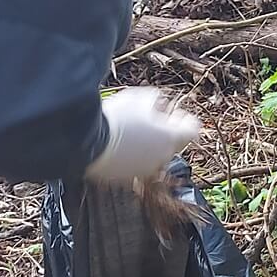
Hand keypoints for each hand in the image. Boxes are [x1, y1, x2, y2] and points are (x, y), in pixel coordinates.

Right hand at [83, 87, 201, 181]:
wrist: (85, 143)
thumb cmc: (116, 118)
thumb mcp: (139, 98)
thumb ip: (155, 100)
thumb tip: (159, 104)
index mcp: (171, 139)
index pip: (192, 130)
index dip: (184, 119)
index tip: (173, 113)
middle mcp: (162, 158)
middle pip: (173, 144)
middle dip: (165, 132)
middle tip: (150, 120)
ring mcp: (144, 171)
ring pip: (154, 156)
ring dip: (148, 145)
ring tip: (130, 132)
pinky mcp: (125, 178)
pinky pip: (135, 165)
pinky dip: (131, 156)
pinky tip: (118, 144)